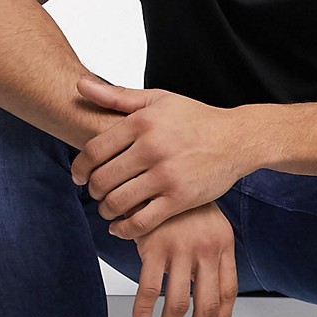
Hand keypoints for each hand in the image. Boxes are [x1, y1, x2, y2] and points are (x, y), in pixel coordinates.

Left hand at [71, 77, 255, 238]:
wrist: (238, 139)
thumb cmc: (197, 119)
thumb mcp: (158, 100)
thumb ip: (118, 96)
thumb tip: (79, 87)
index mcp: (142, 122)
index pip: (94, 150)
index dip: (80, 168)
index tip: (79, 176)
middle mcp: (152, 148)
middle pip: (102, 179)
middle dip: (93, 191)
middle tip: (96, 193)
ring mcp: (166, 175)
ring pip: (118, 202)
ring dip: (106, 210)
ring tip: (109, 209)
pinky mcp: (180, 198)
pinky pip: (142, 222)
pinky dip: (125, 229)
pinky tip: (121, 227)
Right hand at [133, 202, 237, 316]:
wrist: (162, 170)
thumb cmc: (185, 203)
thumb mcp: (212, 226)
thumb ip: (214, 259)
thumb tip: (212, 299)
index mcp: (224, 245)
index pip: (228, 293)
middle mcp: (206, 250)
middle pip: (206, 305)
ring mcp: (180, 249)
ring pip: (177, 304)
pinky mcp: (154, 247)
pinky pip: (148, 289)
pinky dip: (143, 312)